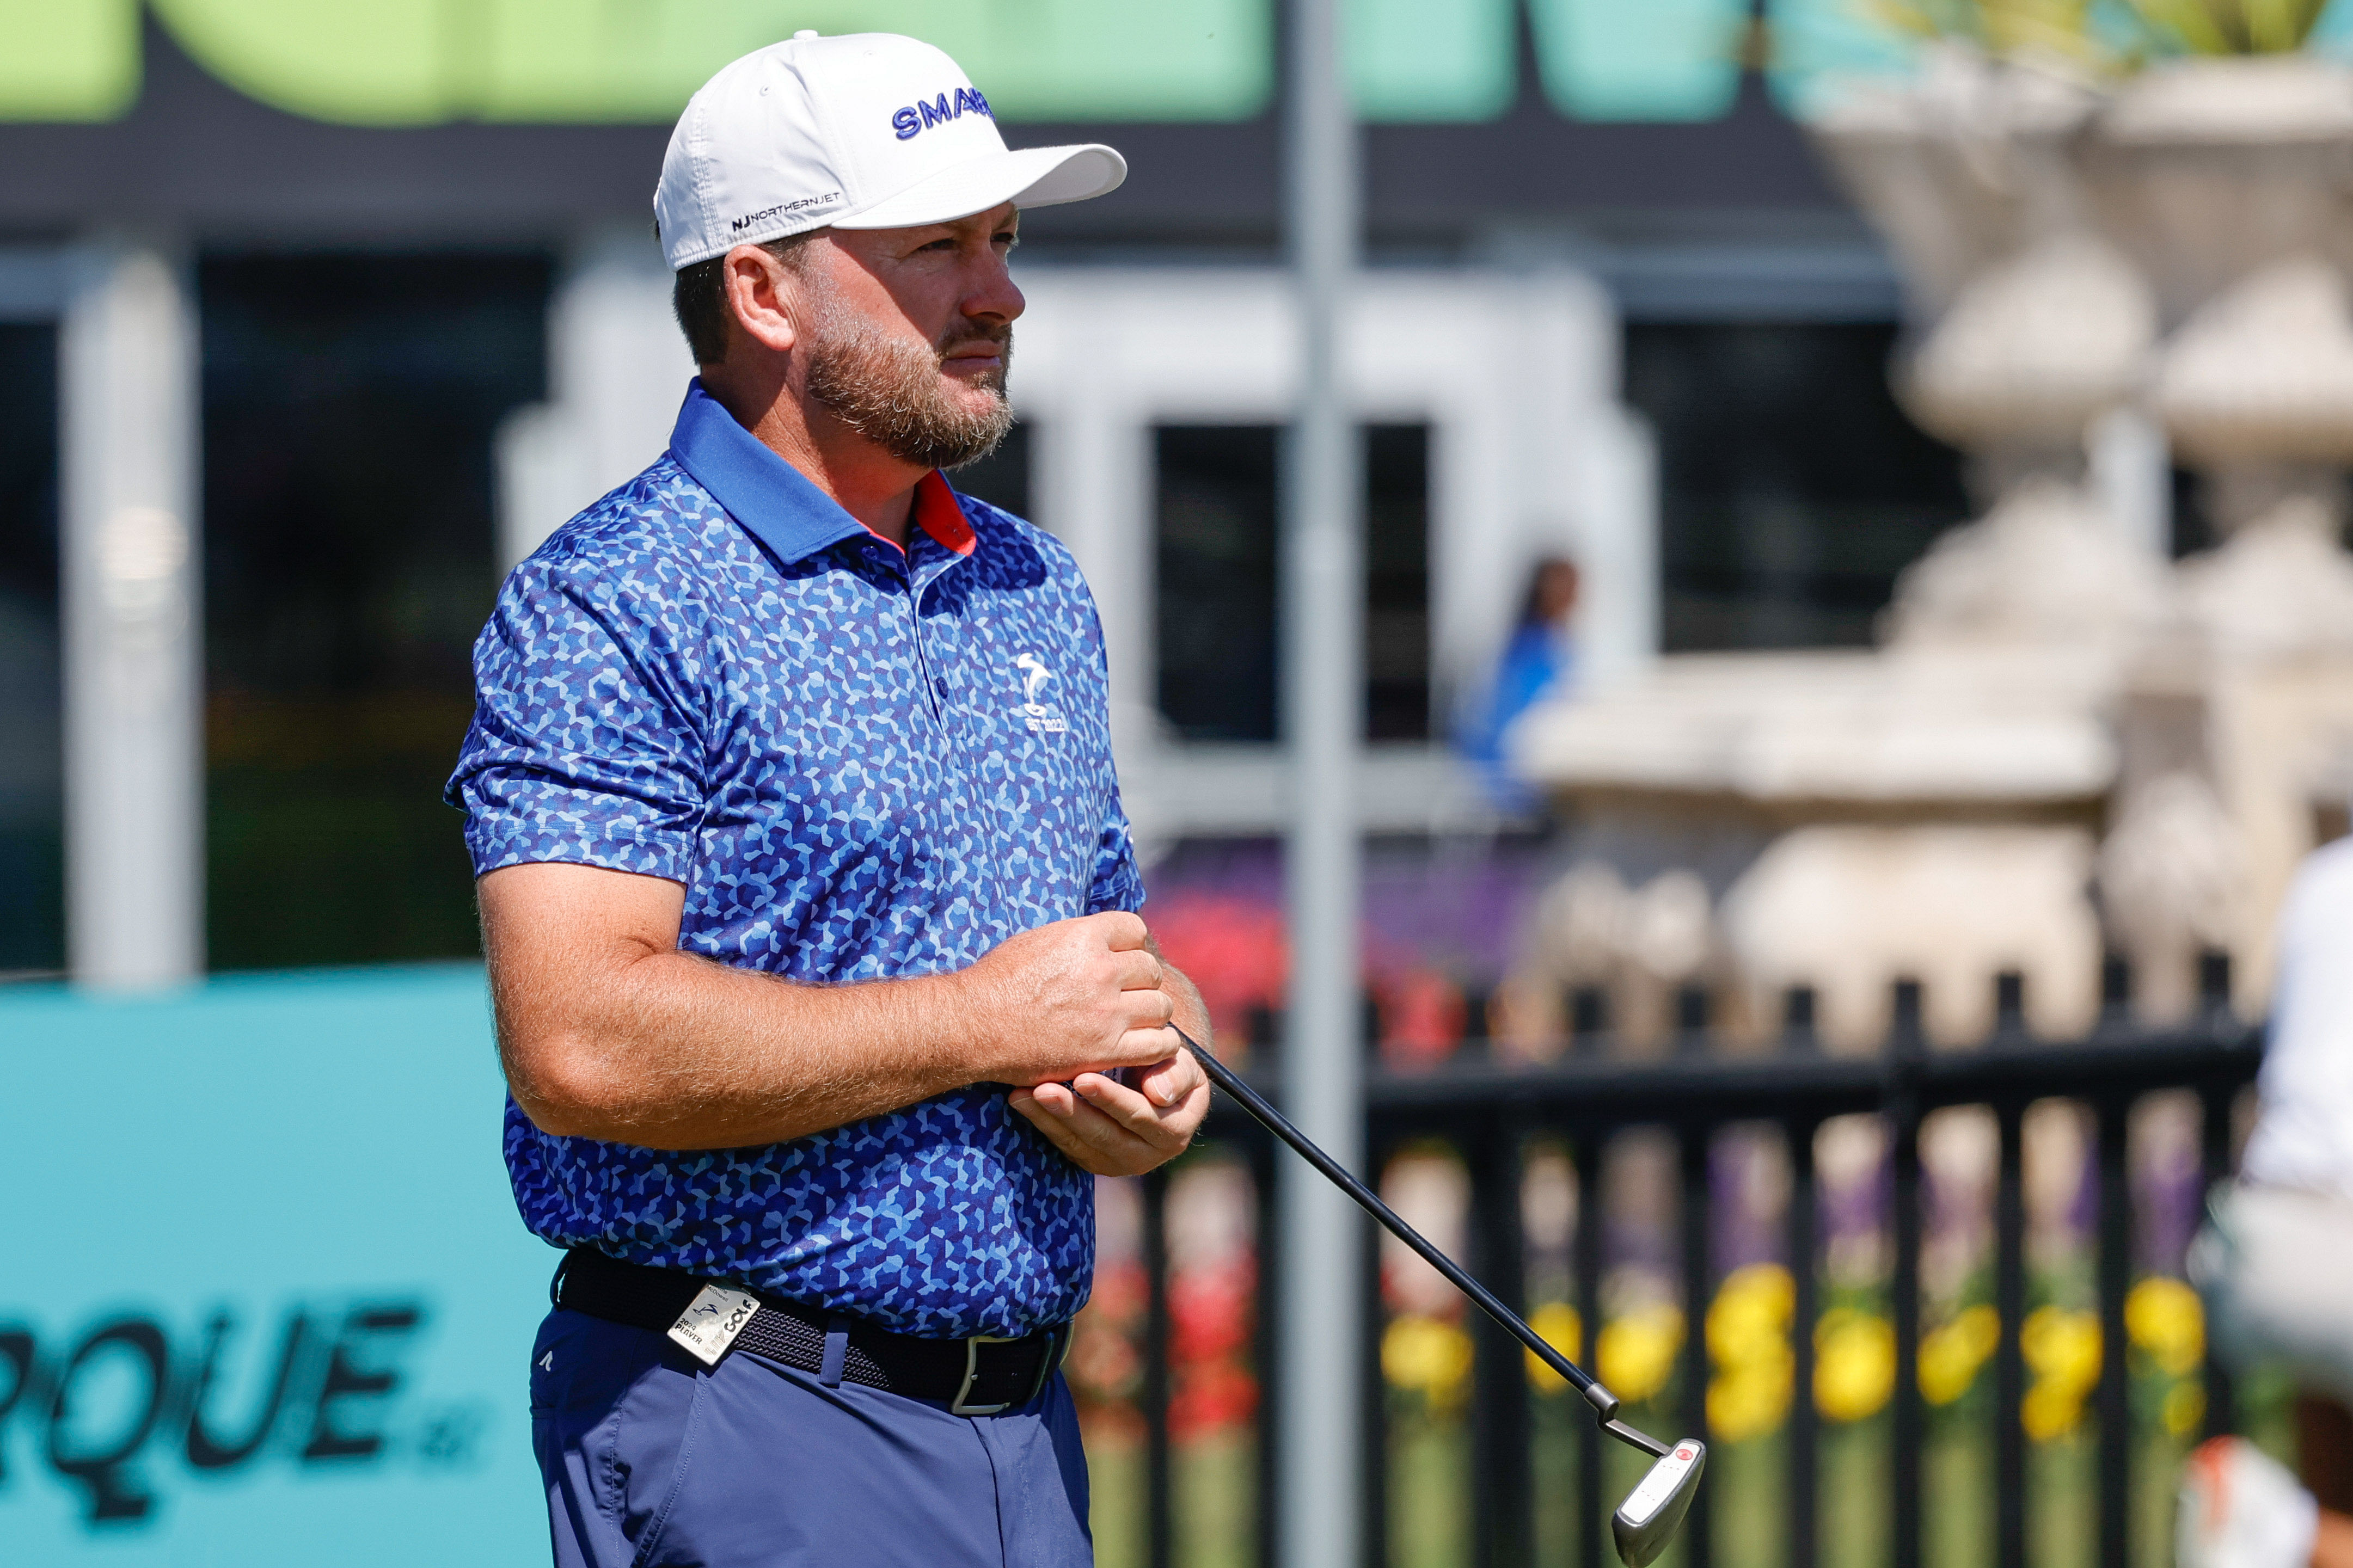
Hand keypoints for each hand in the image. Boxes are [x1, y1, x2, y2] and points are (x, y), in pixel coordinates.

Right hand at [955, 911, 1176, 1084]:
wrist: (973, 1026)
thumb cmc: (998, 982)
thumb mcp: (1036, 940)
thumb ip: (1076, 938)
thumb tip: (1103, 936)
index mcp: (1084, 936)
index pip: (1135, 929)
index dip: (1129, 947)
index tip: (1119, 962)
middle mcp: (1101, 970)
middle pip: (1151, 970)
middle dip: (1140, 982)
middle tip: (1124, 997)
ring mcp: (1107, 1012)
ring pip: (1161, 1006)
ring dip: (1150, 1014)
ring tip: (1132, 1023)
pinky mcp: (1106, 1050)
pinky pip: (1160, 1045)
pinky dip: (1157, 1046)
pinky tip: (1142, 1046)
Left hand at [1008, 1048, 1210, 1175]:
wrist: (1157, 1085)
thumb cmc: (1170, 1066)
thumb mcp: (1183, 1065)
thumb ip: (1177, 1074)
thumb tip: (1157, 1094)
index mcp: (1174, 1133)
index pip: (1140, 1116)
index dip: (1112, 1098)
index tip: (1084, 1078)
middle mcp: (1146, 1156)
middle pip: (1104, 1135)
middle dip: (1071, 1112)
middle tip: (1042, 1089)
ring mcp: (1116, 1163)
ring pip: (1079, 1144)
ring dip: (1048, 1119)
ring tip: (1022, 1095)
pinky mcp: (1092, 1160)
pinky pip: (1065, 1145)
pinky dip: (1042, 1123)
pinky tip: (1021, 1101)